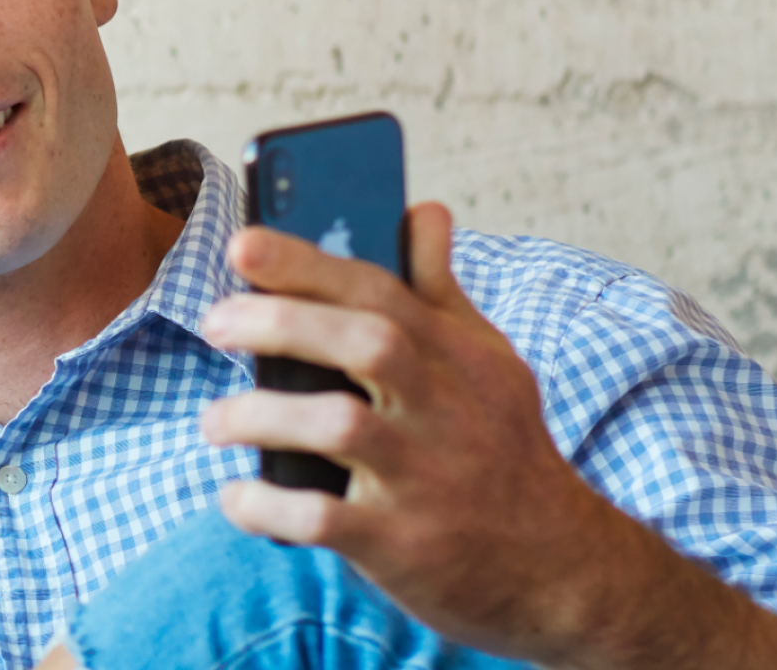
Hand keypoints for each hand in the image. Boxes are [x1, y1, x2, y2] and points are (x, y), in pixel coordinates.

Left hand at [199, 203, 645, 663]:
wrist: (562, 568)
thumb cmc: (504, 449)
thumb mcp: (488, 362)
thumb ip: (440, 289)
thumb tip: (423, 208)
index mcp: (455, 357)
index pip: (380, 291)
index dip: (309, 263)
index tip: (242, 243)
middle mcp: (443, 409)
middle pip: (366, 343)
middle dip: (281, 322)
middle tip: (214, 322)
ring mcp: (424, 478)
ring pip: (340, 426)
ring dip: (260, 415)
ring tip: (215, 421)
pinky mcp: (403, 544)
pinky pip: (323, 521)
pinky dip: (266, 507)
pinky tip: (236, 497)